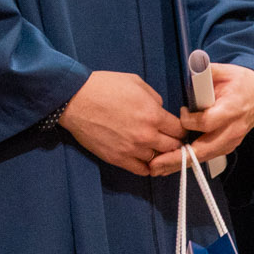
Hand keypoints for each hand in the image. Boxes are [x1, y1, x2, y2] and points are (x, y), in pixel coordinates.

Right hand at [59, 70, 184, 175]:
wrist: (73, 99)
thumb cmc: (103, 86)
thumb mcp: (135, 82)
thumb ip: (154, 98)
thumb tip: (160, 111)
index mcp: (153, 115)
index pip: (180, 130)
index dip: (179, 128)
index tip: (173, 127)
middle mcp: (147, 135)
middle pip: (173, 147)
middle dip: (172, 141)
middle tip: (164, 137)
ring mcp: (132, 149)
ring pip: (159, 159)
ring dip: (157, 153)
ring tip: (149, 146)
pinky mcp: (118, 159)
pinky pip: (142, 170)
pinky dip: (146, 166)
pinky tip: (142, 157)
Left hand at [163, 63, 253, 172]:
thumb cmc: (237, 80)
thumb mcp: (223, 70)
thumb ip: (206, 72)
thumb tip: (192, 69)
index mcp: (232, 109)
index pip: (208, 122)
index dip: (190, 121)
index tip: (180, 112)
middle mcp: (234, 129)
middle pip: (205, 149)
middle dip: (179, 158)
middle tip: (155, 164)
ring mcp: (233, 140)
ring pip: (206, 156)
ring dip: (181, 164)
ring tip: (157, 169)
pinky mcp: (229, 145)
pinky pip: (208, 156)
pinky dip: (190, 162)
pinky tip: (171, 165)